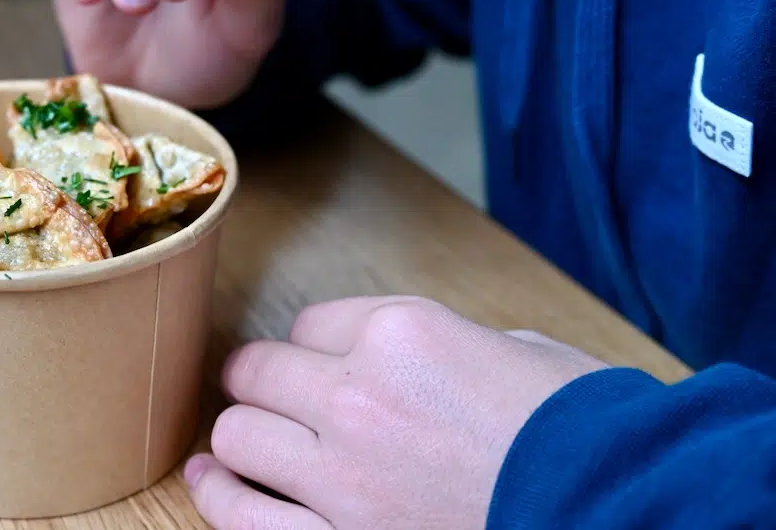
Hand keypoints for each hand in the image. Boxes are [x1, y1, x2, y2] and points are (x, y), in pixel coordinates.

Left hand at [187, 296, 608, 528]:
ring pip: (239, 436)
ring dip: (241, 435)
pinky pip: (245, 518)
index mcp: (401, 334)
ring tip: (242, 440)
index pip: (311, 323)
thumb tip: (407, 356)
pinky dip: (219, 495)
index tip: (324, 360)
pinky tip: (210, 482)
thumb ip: (440, 343)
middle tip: (272, 391)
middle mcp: (358, 396)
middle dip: (264, 379)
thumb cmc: (582, 429)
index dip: (317, 343)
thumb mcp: (514, 350)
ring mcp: (343, 476)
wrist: (621, 505)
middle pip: (260, 371)